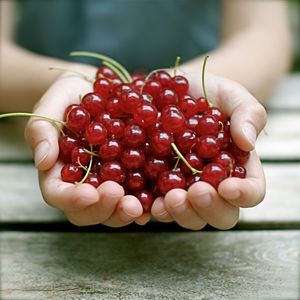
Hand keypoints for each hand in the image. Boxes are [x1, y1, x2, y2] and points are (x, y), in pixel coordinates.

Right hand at [25, 67, 147, 226]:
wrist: (97, 91)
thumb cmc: (70, 98)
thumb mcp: (52, 106)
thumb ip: (42, 130)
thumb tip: (43, 161)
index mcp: (60, 171)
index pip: (58, 194)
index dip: (71, 199)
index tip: (88, 194)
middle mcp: (85, 183)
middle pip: (88, 210)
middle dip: (103, 209)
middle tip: (117, 195)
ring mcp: (109, 182)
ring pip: (114, 210)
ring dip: (125, 211)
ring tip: (137, 204)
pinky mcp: (131, 176)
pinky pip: (138, 194)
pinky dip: (146, 201)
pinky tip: (156, 199)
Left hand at [151, 71, 266, 229]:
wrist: (178, 92)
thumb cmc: (210, 95)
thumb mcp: (233, 97)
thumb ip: (248, 115)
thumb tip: (247, 142)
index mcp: (236, 168)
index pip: (250, 191)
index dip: (243, 195)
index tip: (228, 187)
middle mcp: (213, 185)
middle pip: (220, 213)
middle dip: (208, 208)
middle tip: (195, 192)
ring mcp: (184, 188)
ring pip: (188, 214)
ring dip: (178, 211)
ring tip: (168, 198)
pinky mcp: (158, 184)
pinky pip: (154, 203)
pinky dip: (147, 208)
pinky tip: (139, 204)